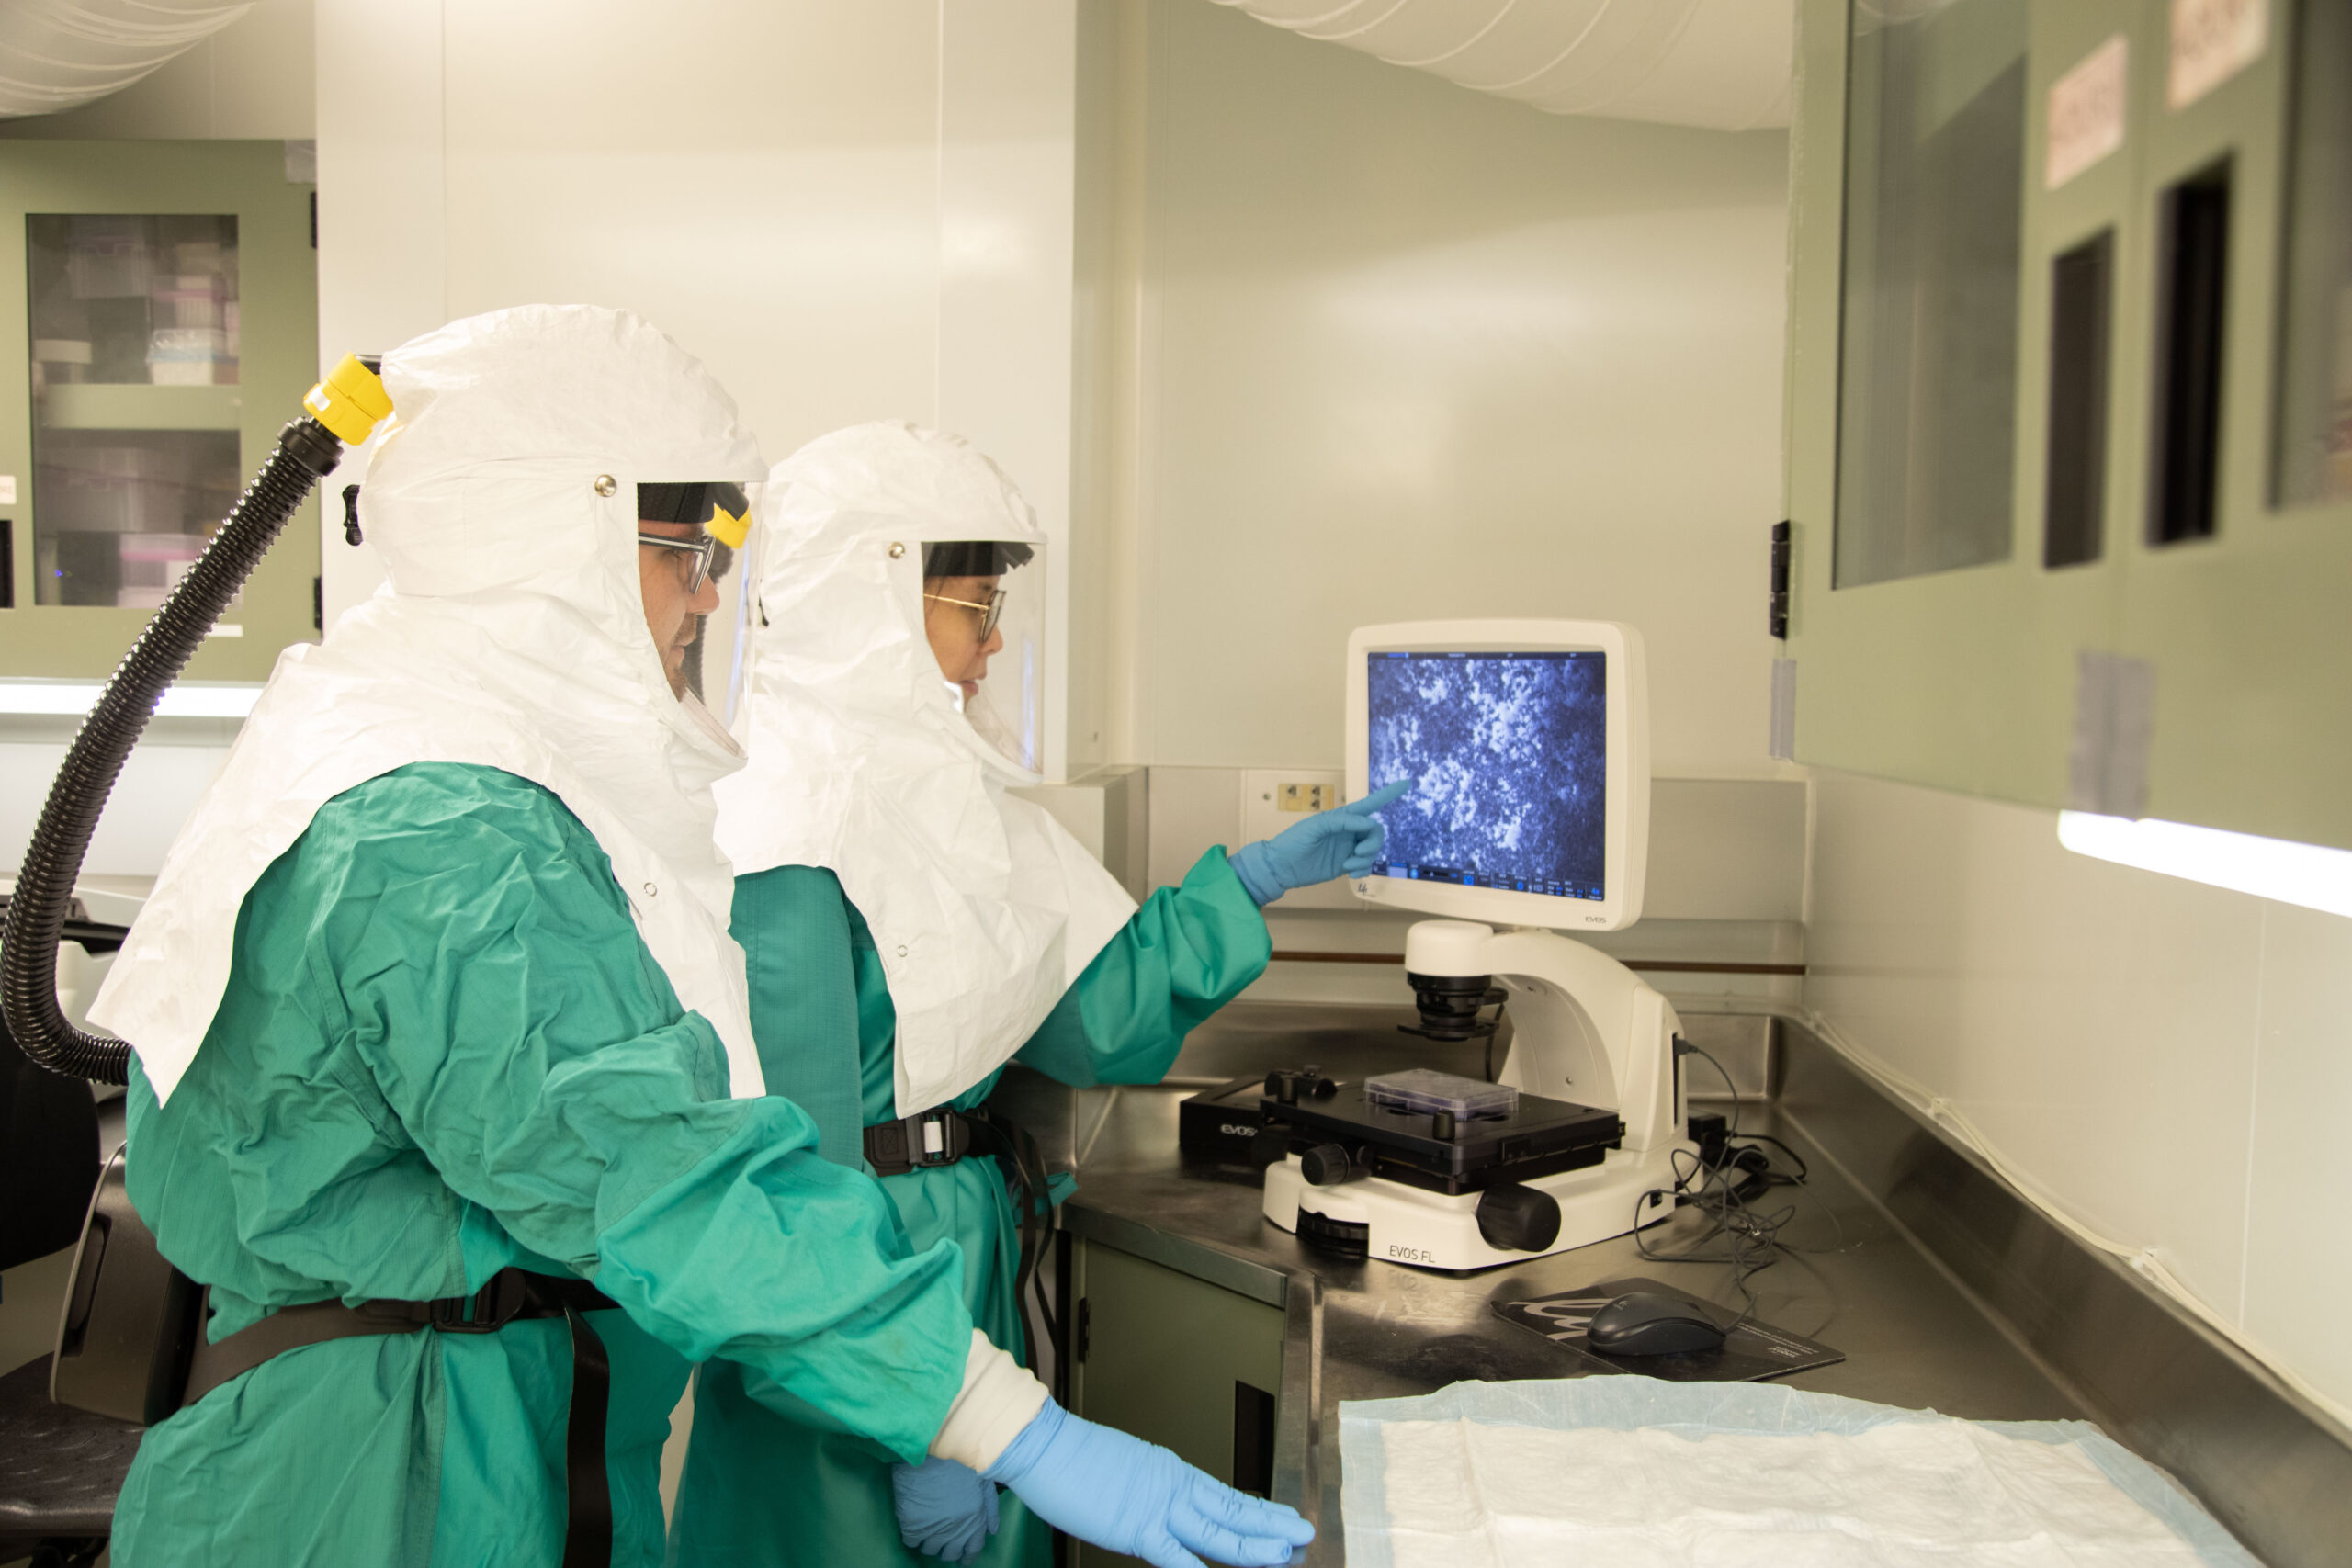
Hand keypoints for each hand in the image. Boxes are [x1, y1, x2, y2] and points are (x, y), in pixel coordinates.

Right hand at [892, 1455, 1000, 1562]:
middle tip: (943, 1539)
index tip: (963, 1559)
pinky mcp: (911, 1524)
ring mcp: (932, 1528)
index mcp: (974, 1519)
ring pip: (930, 1549)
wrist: (930, 1448)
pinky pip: (911, 1542)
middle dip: (948, 1549)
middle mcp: (955, 1529)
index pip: (973, 1549)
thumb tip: (992, 1531)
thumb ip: (990, 1508)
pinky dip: (912, 1535)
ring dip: (929, 1541)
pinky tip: (914, 1523)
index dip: (968, 1556)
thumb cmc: (959, 1459)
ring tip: (928, 1529)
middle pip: (951, 1553)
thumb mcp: (983, 1480)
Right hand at [984, 1401, 1312, 1567]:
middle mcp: (1172, 1487)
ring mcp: (1158, 1507)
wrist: (1043, 1444)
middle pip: (1232, 1511)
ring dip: (1253, 1545)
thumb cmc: (1070, 1459)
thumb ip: (1145, 1492)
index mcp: (1169, 1473)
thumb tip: (1154, 1510)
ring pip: (1217, 1530)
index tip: (1281, 1518)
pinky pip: (1175, 1556)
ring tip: (1284, 1552)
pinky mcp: (1136, 1528)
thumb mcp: (1121, 1471)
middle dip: (1270, 1526)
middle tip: (1303, 1532)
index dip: (1257, 1510)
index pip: (1224, 1496)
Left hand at [1227, 778, 1414, 905]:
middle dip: (1373, 842)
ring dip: (1366, 858)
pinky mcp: (1346, 865)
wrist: (1281, 867)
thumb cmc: (1293, 842)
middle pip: (1375, 832)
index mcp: (1341, 818)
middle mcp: (1348, 831)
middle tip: (1360, 851)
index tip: (1406, 783)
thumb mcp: (1315, 827)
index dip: (1387, 794)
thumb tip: (1368, 823)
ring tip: (1348, 864)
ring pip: (1373, 850)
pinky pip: (1366, 866)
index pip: (1369, 804)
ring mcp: (1348, 848)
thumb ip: (1341, 822)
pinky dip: (1363, 870)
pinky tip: (1350, 873)